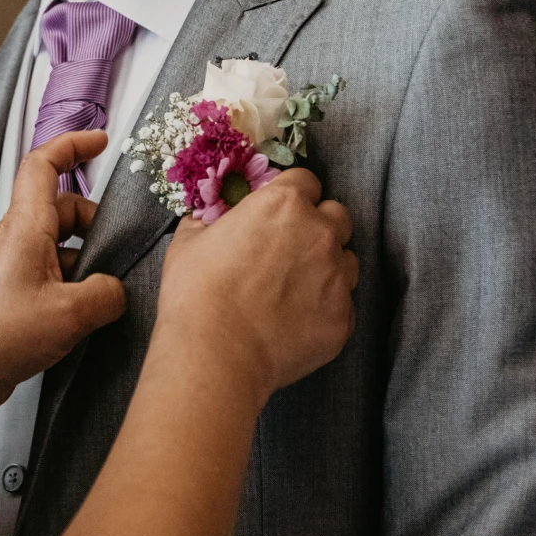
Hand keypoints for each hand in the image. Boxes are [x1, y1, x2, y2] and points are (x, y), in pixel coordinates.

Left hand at [0, 131, 126, 450]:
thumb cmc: (0, 335)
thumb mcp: (72, 312)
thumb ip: (107, 293)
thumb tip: (116, 289)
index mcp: (26, 227)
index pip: (44, 164)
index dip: (73, 145)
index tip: (102, 141)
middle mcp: (17, 239)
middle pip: (63, 209)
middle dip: (95, 222)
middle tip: (118, 249)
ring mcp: (14, 266)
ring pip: (60, 244)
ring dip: (86, 259)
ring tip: (104, 292)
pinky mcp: (14, 292)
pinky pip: (52, 272)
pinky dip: (73, 283)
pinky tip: (86, 313)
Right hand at [155, 169, 356, 399]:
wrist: (216, 354)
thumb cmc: (197, 293)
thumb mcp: (189, 242)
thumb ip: (208, 222)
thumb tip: (207, 220)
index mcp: (284, 204)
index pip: (305, 181)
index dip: (291, 195)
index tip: (277, 213)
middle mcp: (320, 234)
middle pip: (337, 215)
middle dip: (319, 226)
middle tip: (291, 248)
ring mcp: (337, 278)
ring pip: (347, 260)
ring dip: (328, 267)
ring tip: (296, 289)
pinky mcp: (343, 318)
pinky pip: (343, 305)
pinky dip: (325, 309)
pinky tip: (296, 322)